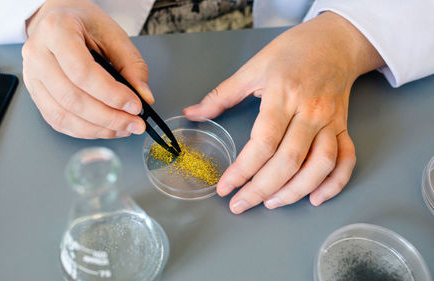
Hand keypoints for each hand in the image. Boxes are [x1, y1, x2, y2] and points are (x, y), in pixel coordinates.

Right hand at [22, 0, 153, 138]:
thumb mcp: (114, 34)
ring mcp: (32, 76)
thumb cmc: (84, 23)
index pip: (83, 72)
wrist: (59, 20)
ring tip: (122, 128)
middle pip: (72, 98)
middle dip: (108, 117)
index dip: (112, 94)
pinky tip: (104, 128)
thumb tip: (144, 97)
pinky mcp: (35, 93)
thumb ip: (132, 65)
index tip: (135, 105)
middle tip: (134, 123)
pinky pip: (57, 121)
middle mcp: (38, 54)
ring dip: (97, 129)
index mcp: (57, 30)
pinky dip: (84, 130)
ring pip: (63, 115)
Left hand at [184, 12, 384, 213]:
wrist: (335, 41)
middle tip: (240, 204)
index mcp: (283, 95)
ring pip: (319, 166)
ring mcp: (330, 121)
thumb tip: (192, 113)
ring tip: (271, 203)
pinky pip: (346, 160)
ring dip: (295, 191)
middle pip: (288, 161)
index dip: (242, 170)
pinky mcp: (343, 127)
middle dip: (261, 189)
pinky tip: (316, 198)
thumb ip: (221, 94)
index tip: (224, 187)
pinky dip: (335, 183)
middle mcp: (310, 111)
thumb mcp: (253, 67)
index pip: (262, 143)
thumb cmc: (292, 51)